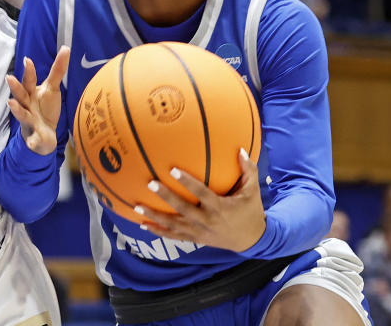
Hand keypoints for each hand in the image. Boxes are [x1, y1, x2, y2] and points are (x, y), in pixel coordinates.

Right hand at [5, 46, 69, 155]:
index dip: (29, 71)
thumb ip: (58, 70)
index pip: (29, 81)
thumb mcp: (52, 89)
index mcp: (31, 93)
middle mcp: (27, 105)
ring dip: (16, 109)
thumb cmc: (45, 108)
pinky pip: (33, 140)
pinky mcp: (34, 136)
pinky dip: (32, 141)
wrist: (43, 135)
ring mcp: (29, 121)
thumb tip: (66, 48)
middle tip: (9, 78)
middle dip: (15, 87)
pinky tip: (32, 142)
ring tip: (11, 103)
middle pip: (21, 95)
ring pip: (21, 115)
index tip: (27, 60)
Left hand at [134, 148, 266, 251]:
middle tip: (150, 184)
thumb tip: (241, 149)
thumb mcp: (253, 191)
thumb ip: (248, 170)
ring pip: (173, 225)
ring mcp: (199, 231)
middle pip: (182, 209)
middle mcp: (207, 220)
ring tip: (137, 207)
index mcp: (220, 207)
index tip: (173, 170)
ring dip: (154, 217)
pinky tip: (143, 224)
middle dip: (166, 197)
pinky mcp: (194, 239)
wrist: (251, 241)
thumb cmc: (250, 211)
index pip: (201, 193)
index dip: (187, 182)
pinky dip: (158, 231)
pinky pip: (173, 236)